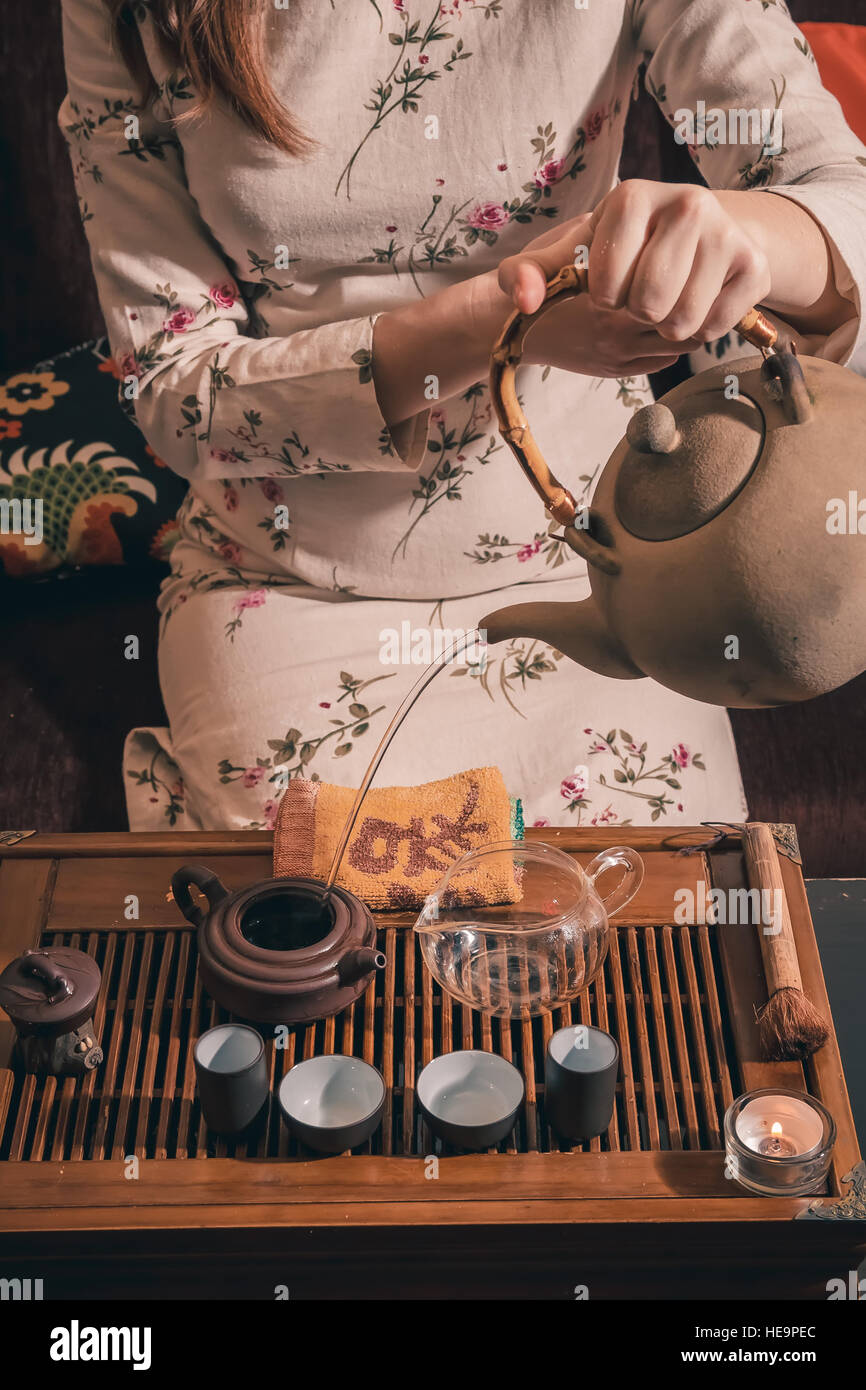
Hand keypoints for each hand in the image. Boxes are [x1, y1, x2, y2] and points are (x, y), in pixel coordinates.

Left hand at [495, 181, 771, 375]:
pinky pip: (715, 327)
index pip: (607, 283)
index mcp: (632, 197)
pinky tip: (694, 303)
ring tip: (665, 301)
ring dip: (667, 326)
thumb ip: (527, 275)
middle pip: (650, 303)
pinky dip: (700, 330)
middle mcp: (686, 203)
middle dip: (636, 314)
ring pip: (683, 320)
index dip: (603, 298)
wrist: (688, 238)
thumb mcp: (565, 258)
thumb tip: (526, 300)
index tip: (607, 285)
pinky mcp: (754, 266)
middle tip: (639, 297)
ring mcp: (726, 232)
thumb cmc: (614, 252)